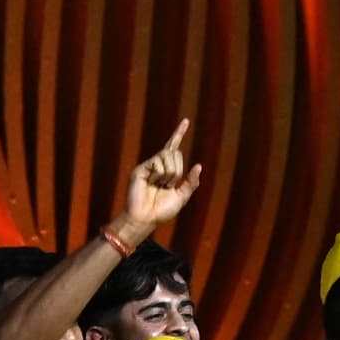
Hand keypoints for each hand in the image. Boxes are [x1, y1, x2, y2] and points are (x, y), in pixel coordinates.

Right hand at [116, 119, 202, 240]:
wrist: (146, 218)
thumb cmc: (163, 210)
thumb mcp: (182, 196)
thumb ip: (191, 182)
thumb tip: (198, 165)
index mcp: (168, 169)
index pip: (174, 147)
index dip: (179, 133)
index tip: (186, 120)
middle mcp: (158, 164)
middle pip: (176, 153)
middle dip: (178, 170)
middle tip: (169, 185)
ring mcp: (149, 166)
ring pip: (168, 156)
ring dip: (170, 174)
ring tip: (160, 185)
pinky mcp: (140, 169)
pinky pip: (158, 163)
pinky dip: (161, 175)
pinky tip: (153, 183)